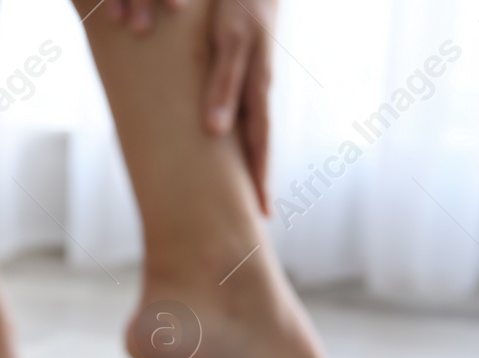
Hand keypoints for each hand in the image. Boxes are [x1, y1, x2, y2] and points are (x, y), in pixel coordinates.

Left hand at [107, 0, 275, 214]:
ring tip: (247, 190)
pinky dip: (241, 134)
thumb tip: (215, 131)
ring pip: (252, 128)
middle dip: (259, 179)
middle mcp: (258, 87)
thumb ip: (223, 83)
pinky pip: (243, 109)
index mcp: (258, 88)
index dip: (260, 179)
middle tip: (260, 215)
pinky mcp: (244, 66)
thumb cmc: (239, 3)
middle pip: (259, 143)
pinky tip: (229, 143)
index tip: (263, 213)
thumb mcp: (230, 41)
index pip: (259, 145)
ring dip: (251, 160)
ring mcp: (253, 78)